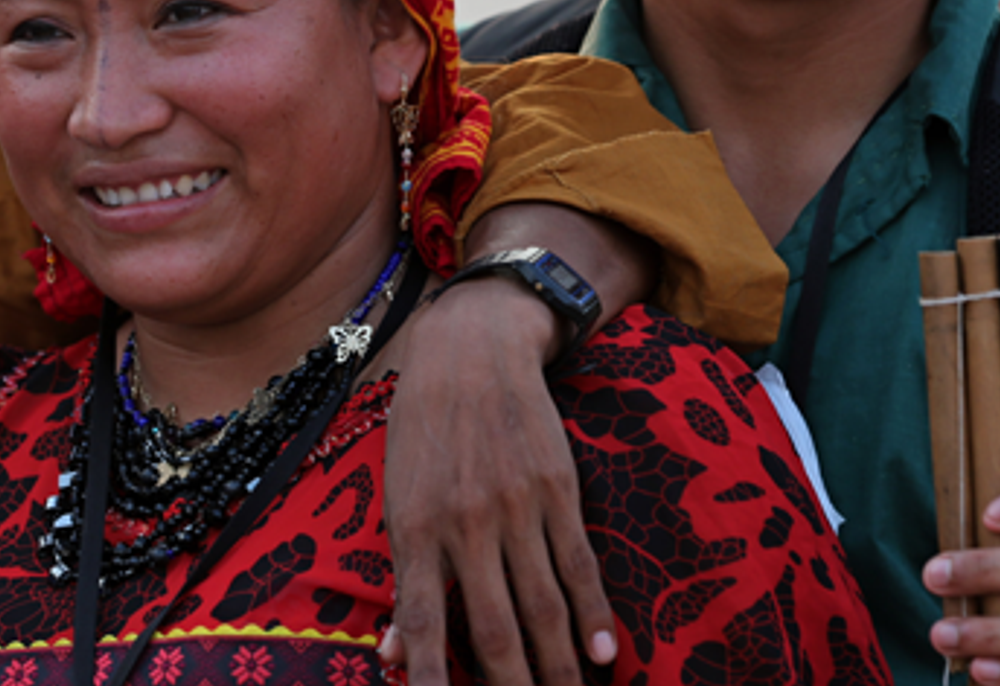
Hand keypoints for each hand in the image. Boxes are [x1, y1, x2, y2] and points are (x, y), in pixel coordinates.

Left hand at [381, 276, 615, 685]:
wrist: (472, 349)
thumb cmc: (423, 428)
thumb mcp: (397, 495)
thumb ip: (402, 576)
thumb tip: (395, 653)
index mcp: (415, 527)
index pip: (423, 621)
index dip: (434, 677)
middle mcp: (466, 524)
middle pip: (493, 627)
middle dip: (511, 685)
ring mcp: (516, 508)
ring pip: (542, 607)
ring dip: (557, 667)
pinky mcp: (557, 490)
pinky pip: (578, 564)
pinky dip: (593, 615)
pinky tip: (604, 656)